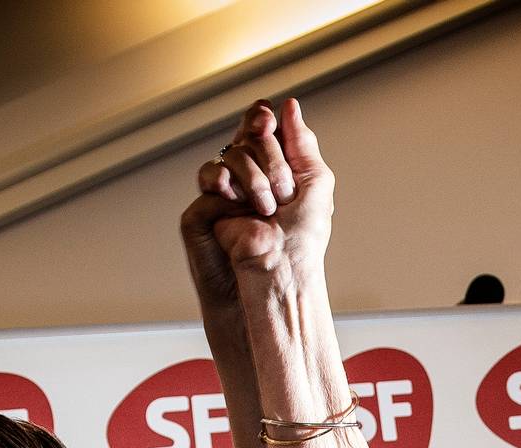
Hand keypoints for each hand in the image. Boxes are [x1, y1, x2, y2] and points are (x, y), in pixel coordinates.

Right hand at [180, 98, 334, 311]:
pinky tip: (243, 206)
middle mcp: (247, 175)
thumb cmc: (302, 237)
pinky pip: (210, 177)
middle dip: (271, 158)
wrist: (283, 270)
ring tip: (268, 207)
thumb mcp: (315, 183)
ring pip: (231, 153)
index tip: (269, 118)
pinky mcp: (205, 208)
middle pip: (248, 136)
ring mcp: (225, 190)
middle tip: (283, 189)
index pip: (260, 129)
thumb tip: (288, 105)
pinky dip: (230, 189)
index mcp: (272, 168)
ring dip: (256, 179)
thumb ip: (302, 142)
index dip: (262, 119)